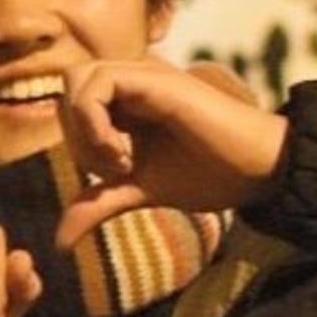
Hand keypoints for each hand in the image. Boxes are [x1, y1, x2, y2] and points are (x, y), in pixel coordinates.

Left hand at [55, 59, 288, 249]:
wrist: (258, 169)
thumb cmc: (210, 175)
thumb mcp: (140, 191)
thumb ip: (100, 203)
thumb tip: (57, 242)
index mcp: (128, 102)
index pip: (71, 105)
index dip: (78, 142)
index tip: (114, 174)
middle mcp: (133, 80)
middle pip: (68, 89)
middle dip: (78, 137)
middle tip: (117, 168)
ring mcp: (144, 75)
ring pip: (77, 78)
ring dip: (85, 126)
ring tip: (121, 161)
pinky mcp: (156, 79)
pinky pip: (97, 84)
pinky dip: (95, 121)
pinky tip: (124, 154)